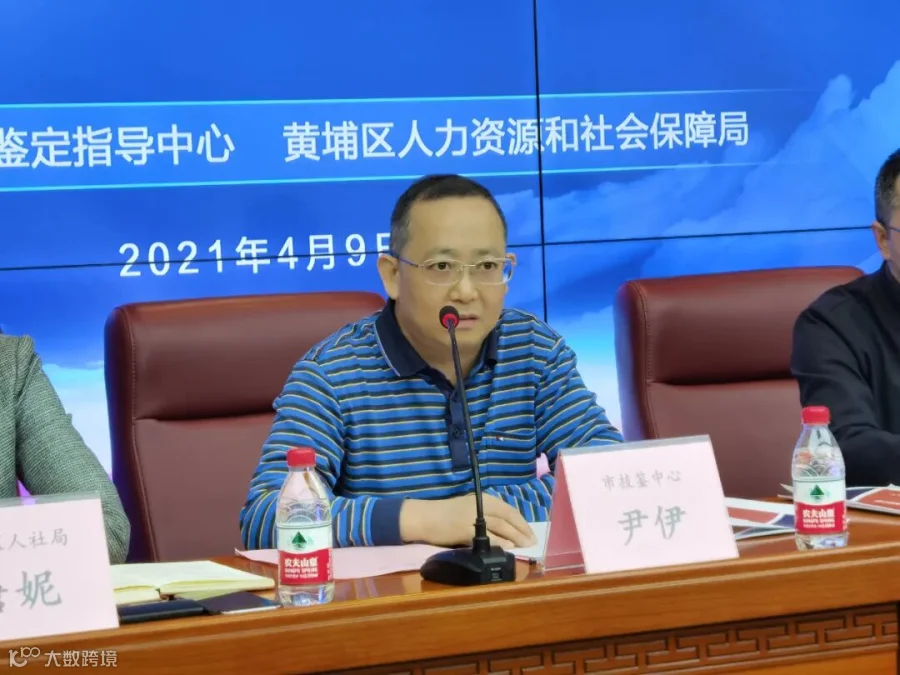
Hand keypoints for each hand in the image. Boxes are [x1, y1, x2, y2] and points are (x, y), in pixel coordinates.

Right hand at [400, 494, 536, 548]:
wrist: (425, 517)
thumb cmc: (446, 512)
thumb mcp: (470, 507)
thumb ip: (487, 514)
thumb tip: (507, 528)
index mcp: (484, 498)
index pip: (509, 510)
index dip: (522, 522)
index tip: (531, 532)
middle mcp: (482, 505)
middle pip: (509, 518)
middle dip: (523, 530)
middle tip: (533, 542)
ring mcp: (474, 517)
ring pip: (502, 527)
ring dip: (516, 537)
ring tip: (526, 546)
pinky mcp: (467, 530)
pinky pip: (489, 538)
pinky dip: (500, 543)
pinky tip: (508, 548)